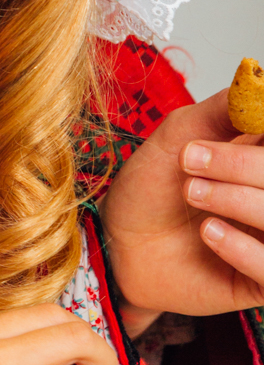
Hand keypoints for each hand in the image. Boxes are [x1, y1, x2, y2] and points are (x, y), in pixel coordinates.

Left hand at [99, 89, 263, 334]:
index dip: (261, 142)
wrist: (116, 243)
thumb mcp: (181, 134)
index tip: (243, 128)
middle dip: (242, 166)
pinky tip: (208, 233)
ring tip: (192, 193)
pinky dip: (244, 248)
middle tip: (192, 163)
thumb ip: (225, 110)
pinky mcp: (260, 282)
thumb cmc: (150, 188)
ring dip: (240, 202)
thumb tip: (256, 82)